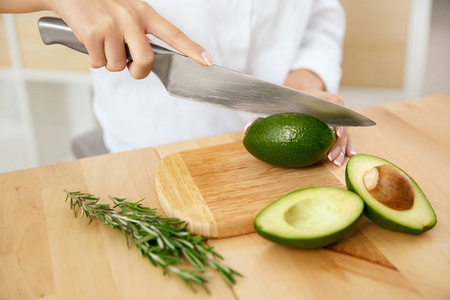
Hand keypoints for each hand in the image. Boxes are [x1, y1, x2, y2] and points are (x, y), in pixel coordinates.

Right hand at [49, 0, 212, 78]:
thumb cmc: (100, 5)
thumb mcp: (126, 11)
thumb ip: (140, 33)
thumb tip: (145, 63)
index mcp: (144, 12)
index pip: (173, 34)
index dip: (192, 49)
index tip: (208, 61)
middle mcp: (131, 18)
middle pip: (146, 60)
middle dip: (138, 71)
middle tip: (129, 66)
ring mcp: (112, 25)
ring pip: (117, 65)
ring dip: (108, 62)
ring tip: (102, 43)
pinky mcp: (93, 32)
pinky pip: (98, 63)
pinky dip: (93, 59)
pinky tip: (89, 42)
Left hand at [243, 90, 355, 166]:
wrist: (297, 93)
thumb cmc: (286, 100)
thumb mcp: (276, 105)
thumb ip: (262, 116)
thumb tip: (246, 130)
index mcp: (319, 96)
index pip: (333, 104)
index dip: (336, 119)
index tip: (334, 134)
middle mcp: (331, 105)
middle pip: (341, 123)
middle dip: (339, 142)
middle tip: (331, 157)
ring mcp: (335, 116)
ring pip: (344, 131)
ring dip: (342, 147)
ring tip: (336, 161)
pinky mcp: (336, 125)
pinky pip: (344, 136)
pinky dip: (345, 145)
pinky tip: (347, 157)